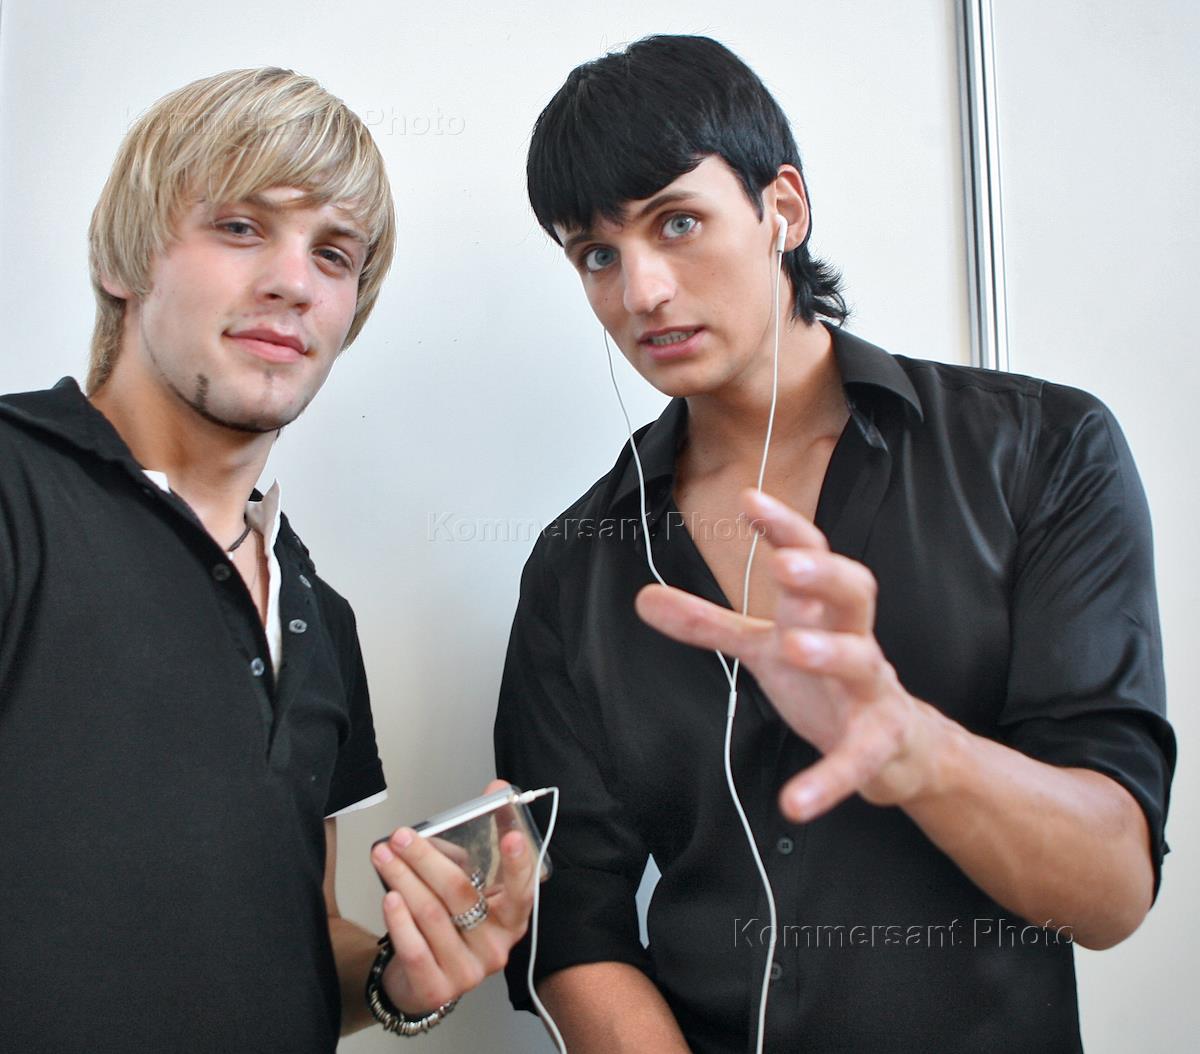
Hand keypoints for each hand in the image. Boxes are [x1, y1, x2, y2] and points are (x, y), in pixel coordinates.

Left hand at [370, 779, 535, 1014]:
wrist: (422, 981)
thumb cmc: (450, 924)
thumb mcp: (470, 885)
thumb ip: (477, 844)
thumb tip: (494, 792)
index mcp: (511, 919)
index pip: (521, 889)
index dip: (517, 862)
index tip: (510, 835)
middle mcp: (496, 946)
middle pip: (461, 895)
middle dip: (426, 860)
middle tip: (401, 836)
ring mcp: (469, 971)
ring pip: (433, 916)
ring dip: (404, 880)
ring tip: (383, 856)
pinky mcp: (438, 989)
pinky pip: (415, 949)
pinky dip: (400, 919)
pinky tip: (389, 897)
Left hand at [635, 489, 937, 822]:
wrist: (898, 747)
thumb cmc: (827, 681)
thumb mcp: (763, 647)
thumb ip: (708, 623)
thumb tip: (643, 597)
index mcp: (820, 610)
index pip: (809, 554)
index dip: (783, 527)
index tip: (749, 498)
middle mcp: (852, 638)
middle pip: (854, 590)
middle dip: (823, 574)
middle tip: (787, 564)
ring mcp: (871, 690)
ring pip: (863, 660)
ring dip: (833, 652)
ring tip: (796, 648)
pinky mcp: (879, 743)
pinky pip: (858, 758)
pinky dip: (829, 779)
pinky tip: (795, 802)